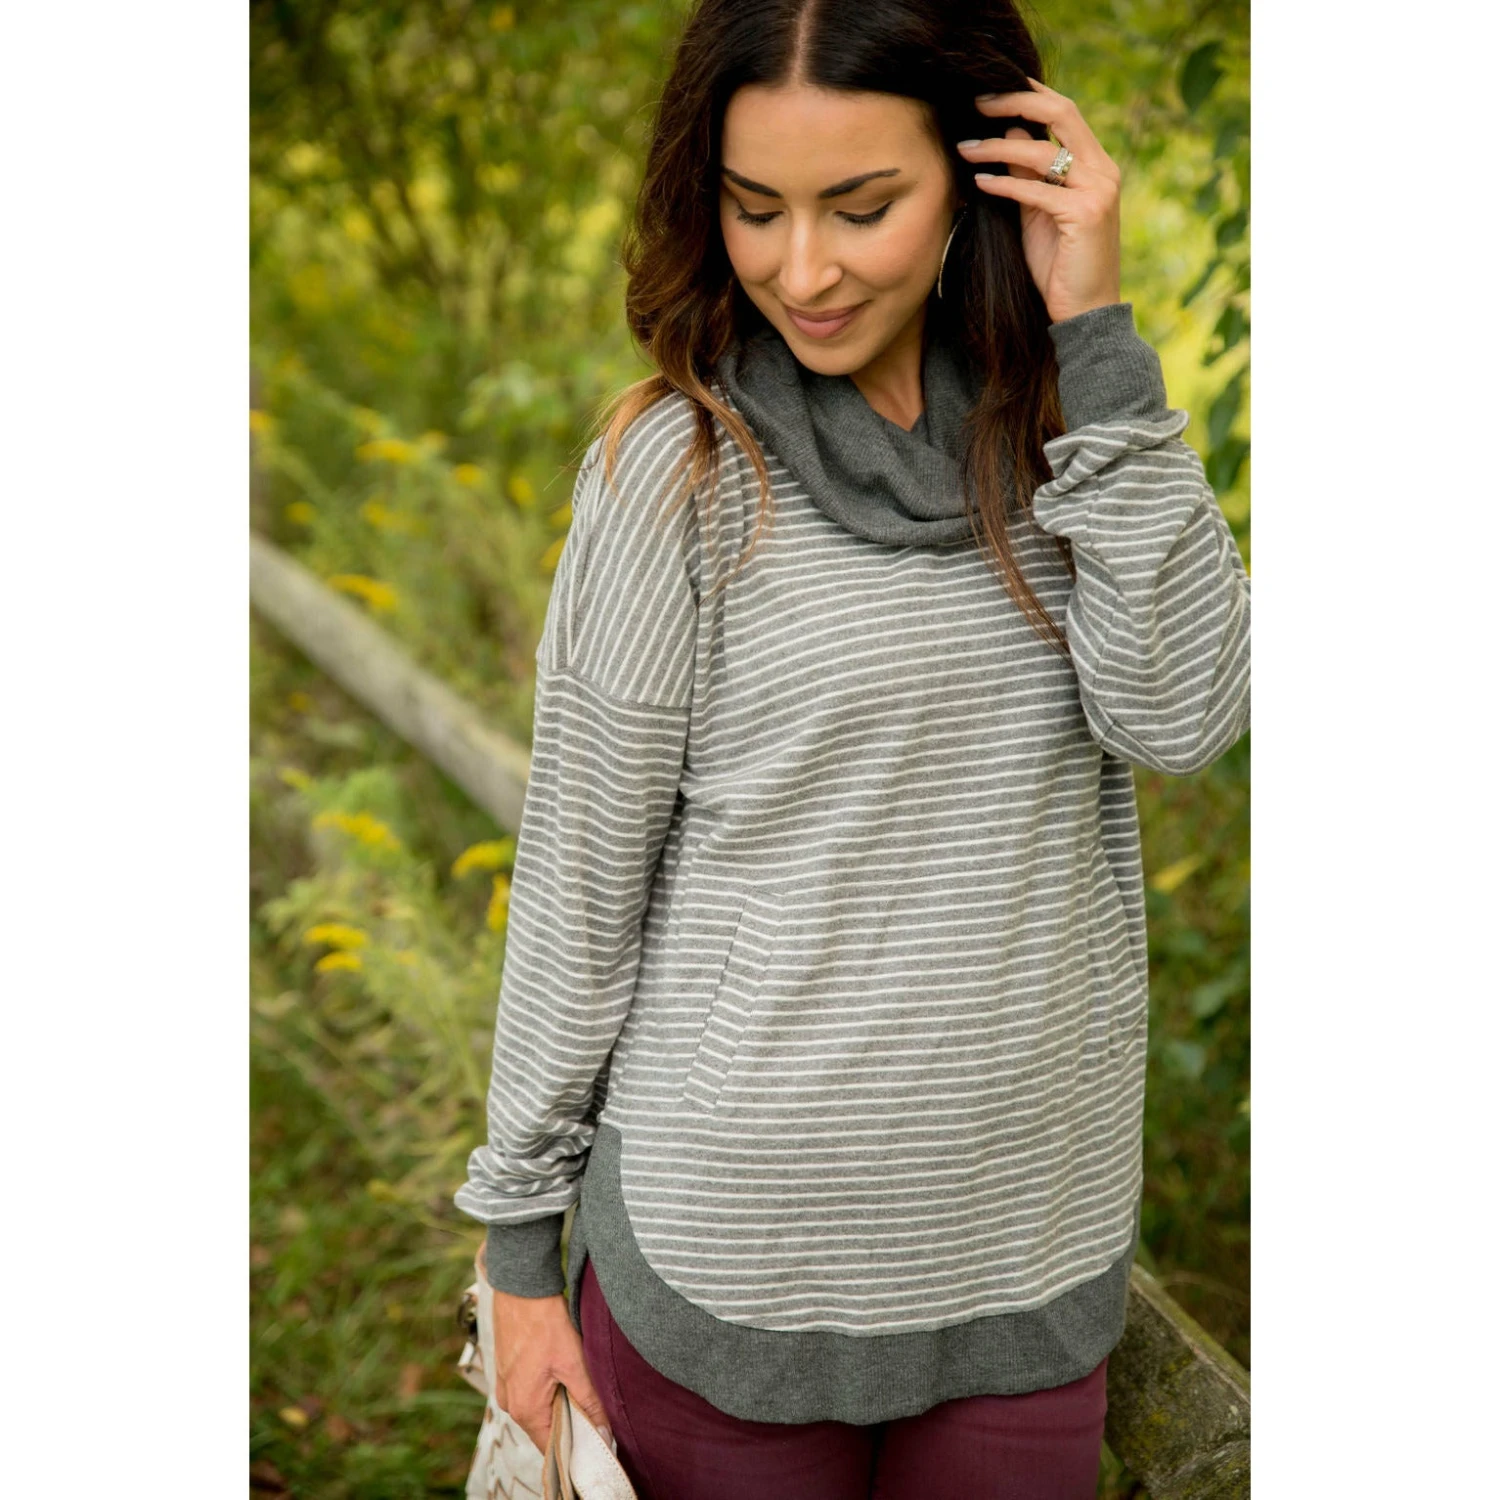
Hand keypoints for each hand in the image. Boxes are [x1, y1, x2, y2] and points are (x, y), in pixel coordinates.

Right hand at [491, 1288, 611, 1456]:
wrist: (521, 1288)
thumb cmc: (545, 1324)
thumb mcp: (574, 1363)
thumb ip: (589, 1402)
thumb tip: (604, 1433)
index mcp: (524, 1408)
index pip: (550, 1447)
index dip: (574, 1449)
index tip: (596, 1444)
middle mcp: (509, 1403)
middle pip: (544, 1428)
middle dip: (569, 1423)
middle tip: (596, 1414)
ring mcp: (505, 1386)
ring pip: (537, 1408)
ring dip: (558, 1403)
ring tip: (580, 1389)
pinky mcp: (507, 1371)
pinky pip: (529, 1391)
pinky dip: (546, 1388)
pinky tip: (562, 1373)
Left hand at [958, 77, 1121, 324]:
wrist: (1085, 312)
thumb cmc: (1059, 266)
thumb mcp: (1037, 212)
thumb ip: (1028, 173)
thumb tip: (1012, 129)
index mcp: (1096, 165)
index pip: (1065, 111)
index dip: (1028, 94)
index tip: (989, 91)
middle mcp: (1103, 170)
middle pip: (1062, 112)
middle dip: (1015, 100)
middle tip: (976, 101)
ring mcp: (1098, 191)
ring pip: (1043, 151)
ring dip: (998, 147)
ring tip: (965, 148)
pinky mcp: (1084, 216)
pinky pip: (1037, 190)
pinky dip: (1006, 184)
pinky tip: (980, 182)